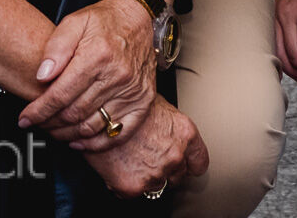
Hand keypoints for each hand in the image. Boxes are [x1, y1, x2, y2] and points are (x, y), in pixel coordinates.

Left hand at [19, 0, 157, 149]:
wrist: (138, 19)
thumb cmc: (105, 21)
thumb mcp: (74, 22)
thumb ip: (56, 48)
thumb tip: (42, 76)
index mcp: (98, 55)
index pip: (61, 94)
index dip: (39, 111)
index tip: (25, 118)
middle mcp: (118, 76)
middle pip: (74, 113)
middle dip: (49, 123)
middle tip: (37, 123)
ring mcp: (132, 92)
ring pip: (92, 127)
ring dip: (67, 134)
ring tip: (53, 130)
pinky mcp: (143, 103)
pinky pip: (117, 134)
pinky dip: (96, 144)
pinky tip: (79, 141)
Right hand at [81, 97, 208, 197]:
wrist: (97, 114)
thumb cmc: (126, 103)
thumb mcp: (159, 107)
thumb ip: (171, 128)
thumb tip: (171, 136)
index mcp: (185, 133)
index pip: (199, 162)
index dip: (189, 164)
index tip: (183, 164)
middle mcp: (175, 155)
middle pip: (178, 176)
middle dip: (166, 169)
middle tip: (148, 157)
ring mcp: (156, 173)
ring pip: (157, 186)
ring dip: (147, 177)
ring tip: (132, 159)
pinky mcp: (134, 186)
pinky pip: (135, 192)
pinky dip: (127, 182)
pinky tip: (119, 165)